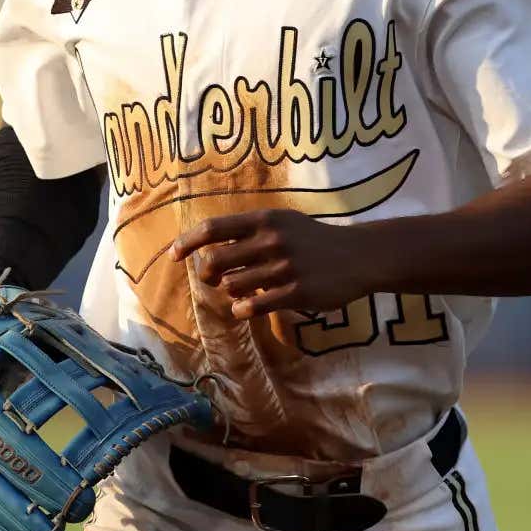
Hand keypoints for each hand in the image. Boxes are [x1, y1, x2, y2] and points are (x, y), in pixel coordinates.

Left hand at [171, 210, 378, 320]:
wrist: (358, 256)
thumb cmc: (313, 239)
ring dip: (230, 291)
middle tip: (212, 278)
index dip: (187, 242)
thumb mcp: (283, 222)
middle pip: (216, 260)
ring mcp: (284, 268)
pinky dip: (243, 309)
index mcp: (265, 220)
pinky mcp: (297, 292)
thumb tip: (208, 245)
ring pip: (233, 286)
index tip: (173, 256)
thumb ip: (248, 231)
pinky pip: (254, 306)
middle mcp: (272, 241)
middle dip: (206, 273)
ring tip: (243, 290)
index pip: (213, 228)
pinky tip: (246, 307)